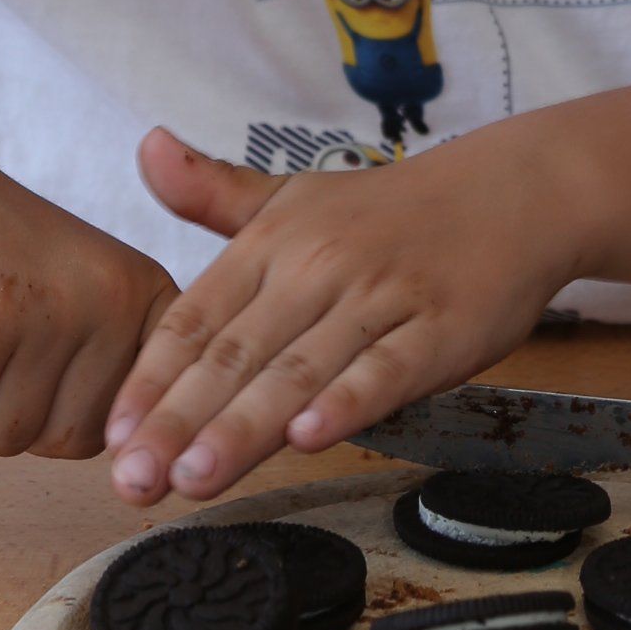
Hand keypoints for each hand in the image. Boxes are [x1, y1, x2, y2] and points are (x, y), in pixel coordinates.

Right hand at [0, 139, 174, 457]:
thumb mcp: (77, 299)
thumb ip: (105, 373)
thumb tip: (126, 466)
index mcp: (146, 299)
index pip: (137, 423)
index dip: (82, 425)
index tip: (44, 386)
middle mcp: (112, 303)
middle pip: (68, 443)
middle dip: (10, 412)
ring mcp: (47, 311)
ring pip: (4, 436)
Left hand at [102, 127, 570, 506]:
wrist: (515, 192)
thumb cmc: (393, 209)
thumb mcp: (297, 193)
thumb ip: (215, 192)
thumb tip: (144, 148)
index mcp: (275, 240)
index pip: (197, 318)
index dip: (153, 378)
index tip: (115, 435)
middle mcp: (319, 266)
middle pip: (237, 353)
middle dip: (181, 421)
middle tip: (135, 480)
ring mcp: (381, 297)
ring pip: (301, 368)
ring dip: (245, 425)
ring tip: (196, 477)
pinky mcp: (441, 328)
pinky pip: (388, 370)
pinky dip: (348, 402)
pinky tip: (308, 438)